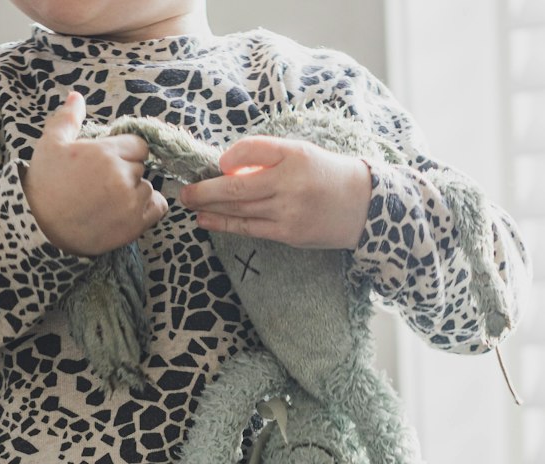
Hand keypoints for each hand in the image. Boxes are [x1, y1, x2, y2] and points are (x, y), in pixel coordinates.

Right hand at [20, 91, 168, 256]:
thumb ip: (68, 119)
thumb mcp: (50, 144)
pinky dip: (148, 207)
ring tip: (111, 200)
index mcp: (105, 152)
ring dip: (135, 191)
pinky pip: (158, 208)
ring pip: (148, 188)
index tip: (109, 163)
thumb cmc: (44, 185)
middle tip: (103, 184)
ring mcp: (130, 203)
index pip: (137, 144)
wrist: (40, 229)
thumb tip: (76, 96)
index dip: (124, 152)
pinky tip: (129, 209)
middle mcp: (122, 176)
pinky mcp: (134, 226)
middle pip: (141, 166)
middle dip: (126, 171)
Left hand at [178, 136, 372, 250]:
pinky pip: (249, 228)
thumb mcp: (302, 153)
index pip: (252, 149)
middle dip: (206, 189)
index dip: (230, 157)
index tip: (217, 163)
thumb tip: (228, 165)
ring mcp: (288, 211)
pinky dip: (225, 224)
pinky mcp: (288, 233)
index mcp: (294, 154)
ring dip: (210, 207)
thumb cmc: (326, 175)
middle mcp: (290, 182)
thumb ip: (267, 156)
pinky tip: (207, 221)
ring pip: (239, 208)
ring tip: (190, 204)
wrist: (361, 205)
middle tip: (184, 191)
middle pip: (237, 185)